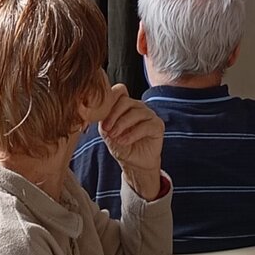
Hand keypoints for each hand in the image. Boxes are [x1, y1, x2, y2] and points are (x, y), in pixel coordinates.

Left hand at [94, 84, 164, 198]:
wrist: (134, 163)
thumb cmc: (120, 145)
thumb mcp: (107, 132)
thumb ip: (103, 120)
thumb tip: (97, 112)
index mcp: (125, 104)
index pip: (119, 91)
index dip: (109, 100)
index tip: (99, 116)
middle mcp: (138, 106)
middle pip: (125, 101)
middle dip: (113, 115)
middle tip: (106, 129)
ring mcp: (149, 114)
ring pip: (135, 112)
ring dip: (122, 125)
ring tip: (114, 136)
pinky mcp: (157, 125)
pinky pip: (145, 125)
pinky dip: (132, 134)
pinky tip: (123, 141)